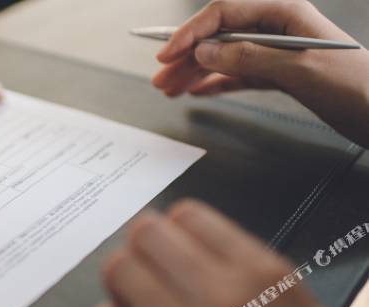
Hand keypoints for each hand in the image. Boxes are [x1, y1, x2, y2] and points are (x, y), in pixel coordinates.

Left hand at [91, 200, 344, 306]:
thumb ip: (247, 271)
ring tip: (129, 294)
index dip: (172, 227)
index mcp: (260, 275)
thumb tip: (193, 247)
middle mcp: (222, 295)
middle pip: (146, 234)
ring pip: (120, 270)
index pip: (188, 216)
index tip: (169, 240)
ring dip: (120, 280)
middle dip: (139, 247)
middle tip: (142, 263)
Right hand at [152, 0, 368, 146]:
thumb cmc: (357, 86)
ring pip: (224, 57)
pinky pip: (238, 75)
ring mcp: (277, 51)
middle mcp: (277, 28)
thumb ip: (248, 56)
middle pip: (218, 37)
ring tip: (169, 87)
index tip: (168, 52)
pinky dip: (216, 83)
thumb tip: (206, 50)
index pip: (223, 14)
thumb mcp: (298, 68)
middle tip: (160, 75)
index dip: (191, 33)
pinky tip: (197, 90)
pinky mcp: (280, 74)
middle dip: (186, 56)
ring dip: (195, 72)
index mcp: (284, 13)